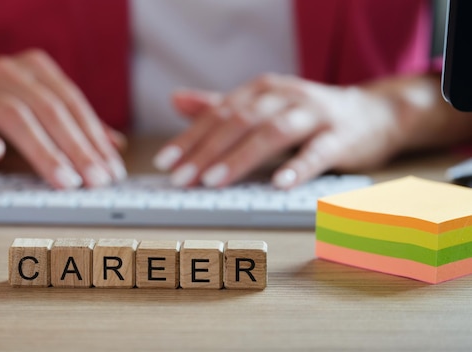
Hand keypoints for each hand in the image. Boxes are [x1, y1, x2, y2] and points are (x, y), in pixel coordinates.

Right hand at [0, 49, 125, 188]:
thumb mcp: (41, 122)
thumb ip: (75, 131)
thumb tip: (116, 147)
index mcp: (37, 69)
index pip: (73, 103)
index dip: (95, 138)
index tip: (112, 170)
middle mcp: (11, 71)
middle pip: (51, 110)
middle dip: (78, 149)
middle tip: (96, 180)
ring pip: (17, 116)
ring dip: (44, 152)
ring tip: (66, 181)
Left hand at [154, 74, 402, 188]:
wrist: (371, 114)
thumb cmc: (307, 115)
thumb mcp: (262, 105)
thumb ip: (221, 106)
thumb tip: (176, 100)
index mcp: (262, 90)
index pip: (218, 113)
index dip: (190, 137)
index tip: (165, 162)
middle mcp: (285, 96)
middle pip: (240, 121)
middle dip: (207, 150)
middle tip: (182, 178)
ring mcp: (314, 114)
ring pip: (273, 132)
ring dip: (241, 157)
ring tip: (215, 180)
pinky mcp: (340, 136)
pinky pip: (317, 152)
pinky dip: (298, 167)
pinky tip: (279, 184)